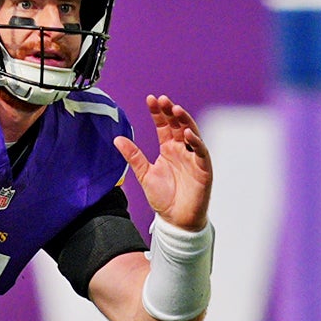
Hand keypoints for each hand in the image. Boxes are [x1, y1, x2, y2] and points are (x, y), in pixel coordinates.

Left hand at [117, 95, 211, 231]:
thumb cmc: (164, 198)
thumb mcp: (144, 174)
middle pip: (178, 125)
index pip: (163, 125)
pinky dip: (196, 142)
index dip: (157, 113)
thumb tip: (117, 139)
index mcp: (168, 148)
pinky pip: (201, 152)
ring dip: (185, 121)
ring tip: (176, 109)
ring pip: (192, 133)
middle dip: (171, 111)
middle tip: (162, 100)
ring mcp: (193, 158)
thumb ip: (133, 156)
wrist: (176, 220)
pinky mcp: (203, 168)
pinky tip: (188, 134)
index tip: (150, 100)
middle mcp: (182, 150)